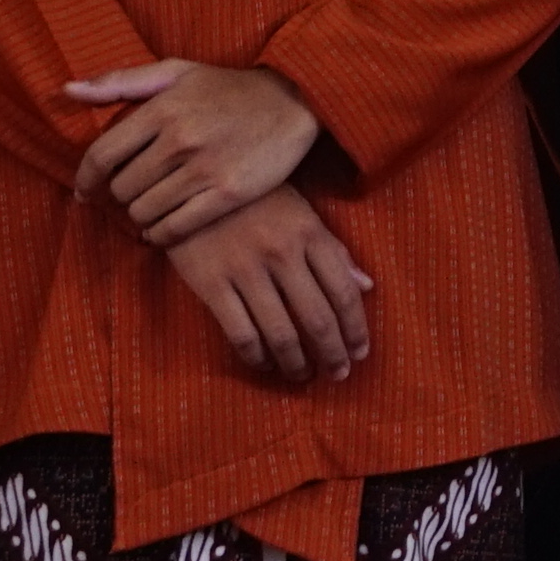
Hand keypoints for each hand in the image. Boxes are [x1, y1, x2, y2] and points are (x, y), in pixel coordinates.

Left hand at [68, 61, 327, 244]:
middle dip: (121, 195)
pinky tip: (164, 227)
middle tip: (133, 195)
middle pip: (122, 188)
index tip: (84, 192)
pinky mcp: (228, 194)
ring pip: (145, 211)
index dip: (85, 179)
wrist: (296, 101)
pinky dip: (162, 234)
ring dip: (141, 216)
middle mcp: (180, 140)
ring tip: (150, 209)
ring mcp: (205, 169)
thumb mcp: (177, 72)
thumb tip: (67, 90)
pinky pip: (176, 227)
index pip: (102, 155)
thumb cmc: (230, 87)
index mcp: (162, 109)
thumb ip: (121, 81)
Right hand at [165, 187, 375, 383]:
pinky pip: (240, 332)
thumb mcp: (302, 213)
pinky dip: (256, 356)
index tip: (360, 352)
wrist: (192, 183)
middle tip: (338, 374)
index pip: (343, 293)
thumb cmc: (256, 199)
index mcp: (310, 234)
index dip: (356, 329)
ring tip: (303, 376)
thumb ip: (334, 250)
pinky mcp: (211, 283)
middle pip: (317, 319)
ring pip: (280, 333)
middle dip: (332, 354)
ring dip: (296, 363)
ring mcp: (245, 270)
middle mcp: (282, 254)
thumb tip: (367, 286)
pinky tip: (264, 363)